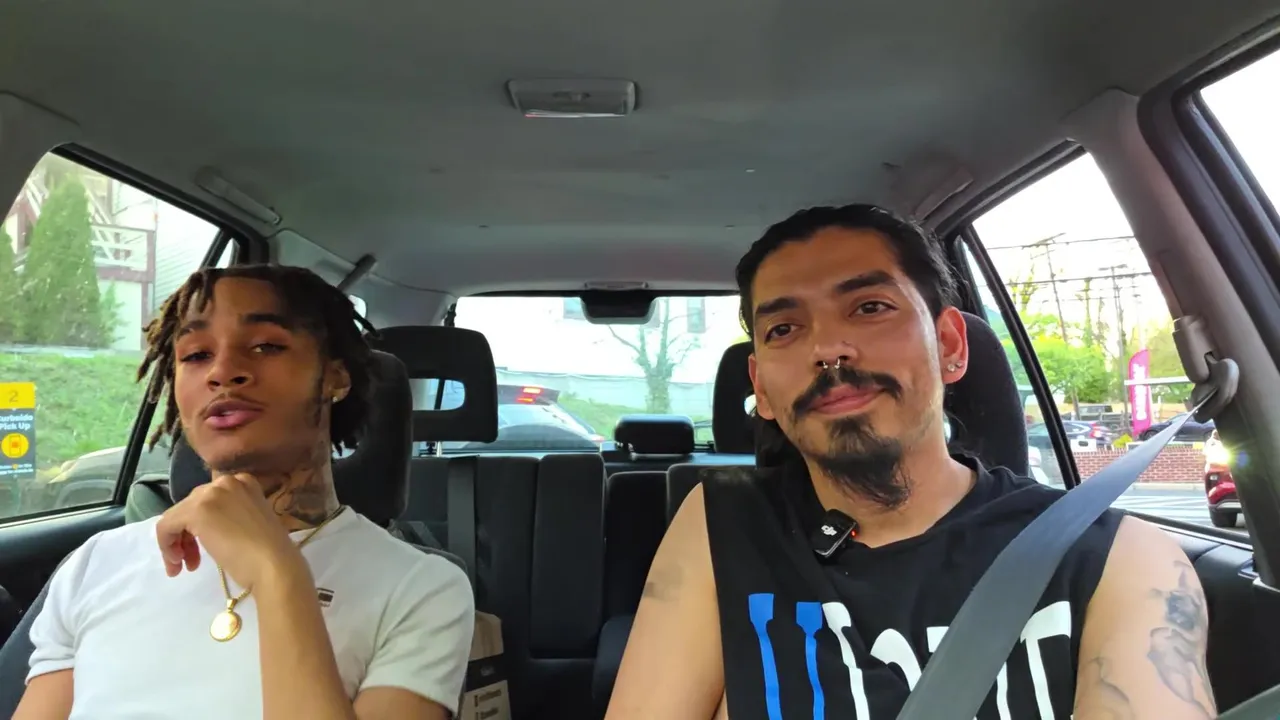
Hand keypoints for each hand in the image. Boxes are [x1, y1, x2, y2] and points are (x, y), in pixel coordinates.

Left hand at [155, 473, 304, 590]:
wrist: (274, 565)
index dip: (199, 527)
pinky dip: (166, 545)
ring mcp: (210, 494)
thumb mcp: (249, 523)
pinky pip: (166, 526)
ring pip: (176, 516)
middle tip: (192, 562)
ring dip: (175, 542)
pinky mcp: (196, 510)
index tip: (202, 550)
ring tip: (183, 566)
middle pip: (190, 506)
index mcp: (244, 482)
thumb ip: (229, 516)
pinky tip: (177, 563)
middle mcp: (226, 482)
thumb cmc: (268, 553)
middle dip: (186, 536)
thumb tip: (207, 528)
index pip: (208, 500)